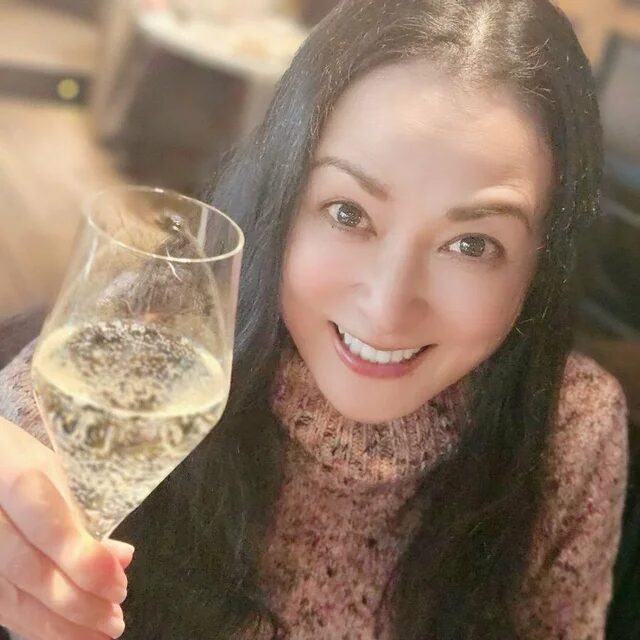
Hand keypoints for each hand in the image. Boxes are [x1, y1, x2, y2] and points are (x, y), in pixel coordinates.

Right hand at [0, 417, 133, 638]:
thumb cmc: (16, 457)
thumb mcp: (51, 469)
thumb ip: (81, 514)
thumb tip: (122, 559)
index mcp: (12, 477)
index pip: (48, 527)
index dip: (84, 561)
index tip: (119, 582)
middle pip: (29, 570)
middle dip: (78, 601)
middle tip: (116, 619)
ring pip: (12, 597)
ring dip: (60, 623)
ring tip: (101, 632)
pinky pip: (1, 605)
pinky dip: (36, 624)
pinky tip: (67, 633)